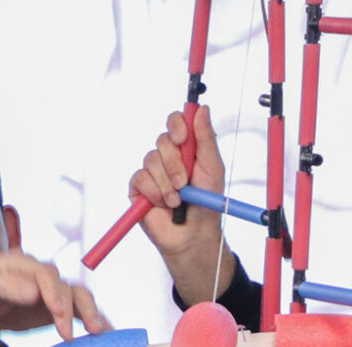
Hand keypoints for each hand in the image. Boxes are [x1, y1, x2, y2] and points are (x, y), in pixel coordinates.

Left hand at [0, 251, 109, 346]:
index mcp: (22, 263)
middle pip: (67, 286)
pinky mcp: (59, 306)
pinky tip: (107, 334)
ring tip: (99, 333)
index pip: (45, 275)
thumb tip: (33, 292)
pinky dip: (95, 320)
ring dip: (91, 314)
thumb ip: (5, 288)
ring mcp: (52, 290)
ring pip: (79, 297)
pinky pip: (81, 311)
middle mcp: (41, 273)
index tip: (57, 313)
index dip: (54, 293)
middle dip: (75, 310)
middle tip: (75, 334)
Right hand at [130, 107, 234, 298]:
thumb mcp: (212, 167)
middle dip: (175, 163)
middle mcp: (167, 156)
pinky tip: (163, 204)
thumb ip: (206, 138)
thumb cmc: (206, 203)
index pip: (175, 122)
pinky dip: (154, 192)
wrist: (193, 233)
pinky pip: (141, 178)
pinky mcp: (138, 188)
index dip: (176, 125)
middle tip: (184, 183)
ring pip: (151, 160)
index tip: (183, 138)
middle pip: (162, 140)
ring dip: (167, 183)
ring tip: (177, 200)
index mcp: (186, 148)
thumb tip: (202, 109)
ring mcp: (152, 171)